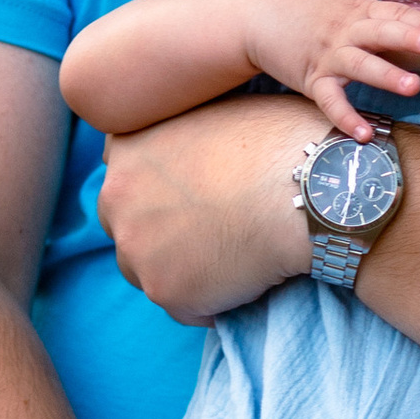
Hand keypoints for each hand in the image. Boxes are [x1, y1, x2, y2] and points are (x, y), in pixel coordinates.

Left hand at [98, 95, 314, 320]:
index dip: (157, 191)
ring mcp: (136, 248)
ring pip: (148, 272)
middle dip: (158, 234)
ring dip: (181, 271)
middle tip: (207, 233)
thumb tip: (194, 153)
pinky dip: (212, 302)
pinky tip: (245, 281)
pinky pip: (185, 307)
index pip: (124, 178)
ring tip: (230, 259)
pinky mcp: (165, 291)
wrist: (304, 188)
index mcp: (127, 148)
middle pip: (126, 227)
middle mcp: (115, 198)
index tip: (188, 198)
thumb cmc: (277, 141)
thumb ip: (183, 133)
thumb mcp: (217, 110)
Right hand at [242, 0, 419, 140]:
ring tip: (413, 87)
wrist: (254, 14)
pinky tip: (364, 134)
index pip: (394, 14)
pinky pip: (330, 101)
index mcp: (357, 9)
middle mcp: (346, 31)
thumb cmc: (298, 1)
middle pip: (382, 32)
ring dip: (387, 76)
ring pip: (361, 65)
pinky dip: (346, 118)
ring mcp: (329, 56)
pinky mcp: (312, 79)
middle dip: (409, 37)